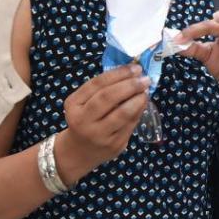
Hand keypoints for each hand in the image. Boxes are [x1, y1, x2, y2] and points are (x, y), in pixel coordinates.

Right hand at [57, 63, 150, 180]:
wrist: (79, 151)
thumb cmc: (85, 119)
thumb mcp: (83, 102)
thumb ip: (101, 88)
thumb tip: (132, 73)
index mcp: (73, 104)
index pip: (97, 84)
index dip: (118, 73)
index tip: (135, 67)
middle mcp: (83, 120)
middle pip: (108, 98)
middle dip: (129, 85)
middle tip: (144, 79)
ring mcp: (99, 135)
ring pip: (122, 113)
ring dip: (138, 99)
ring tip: (146, 91)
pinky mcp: (114, 145)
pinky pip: (130, 125)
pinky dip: (139, 111)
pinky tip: (143, 104)